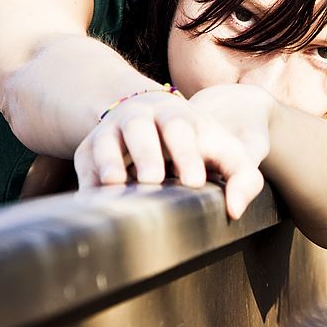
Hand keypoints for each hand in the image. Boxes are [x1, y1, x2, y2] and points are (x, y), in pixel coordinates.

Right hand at [73, 88, 263, 218]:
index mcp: (178, 115)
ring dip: (109, 161)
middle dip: (146, 154)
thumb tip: (234, 210)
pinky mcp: (89, 150)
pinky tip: (94, 199)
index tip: (194, 181)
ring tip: (117, 185)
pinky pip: (83, 161)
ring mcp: (112, 131)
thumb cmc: (200, 145)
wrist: (154, 117)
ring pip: (105, 140)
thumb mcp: (226, 153)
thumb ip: (243, 178)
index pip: (181, 129)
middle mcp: (141, 117)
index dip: (185, 153)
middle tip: (153, 180)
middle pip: (140, 129)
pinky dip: (86, 178)